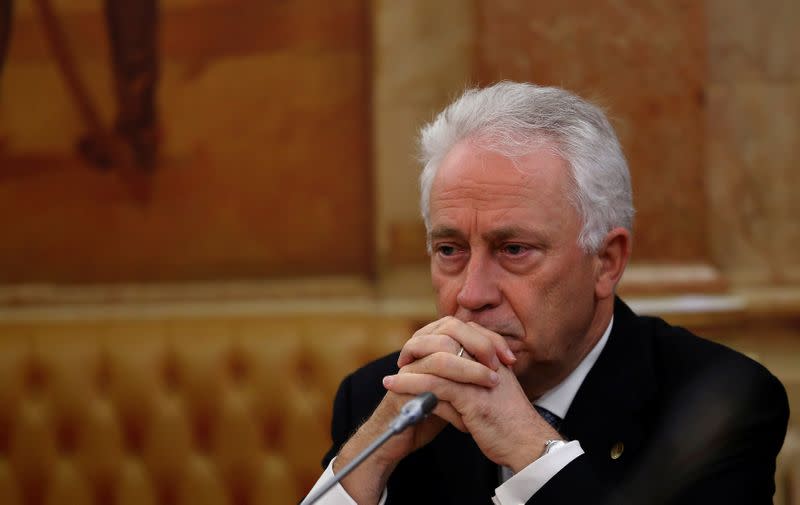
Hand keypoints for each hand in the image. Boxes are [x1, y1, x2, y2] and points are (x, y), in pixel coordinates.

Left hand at [385, 321, 560, 471]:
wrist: (526, 442)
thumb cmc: (508, 419)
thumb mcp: (490, 389)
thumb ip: (472, 375)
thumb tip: (445, 373)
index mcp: (492, 355)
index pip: (458, 332)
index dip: (434, 336)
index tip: (416, 349)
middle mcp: (485, 361)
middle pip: (445, 338)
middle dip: (418, 346)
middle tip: (402, 360)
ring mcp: (479, 378)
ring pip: (436, 361)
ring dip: (408, 370)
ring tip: (389, 380)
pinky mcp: (472, 398)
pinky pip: (434, 386)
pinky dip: (411, 385)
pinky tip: (397, 389)